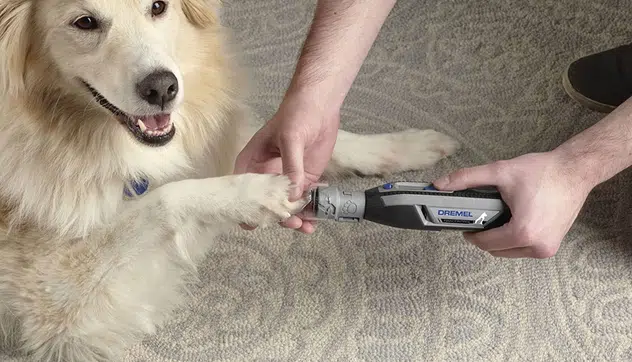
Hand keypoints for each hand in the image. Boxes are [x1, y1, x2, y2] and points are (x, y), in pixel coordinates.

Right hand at [234, 95, 339, 233]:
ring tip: (306, 226)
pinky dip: (309, 212)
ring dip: (295, 219)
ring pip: (286, 206)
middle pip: (266, 203)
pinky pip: (304, 201)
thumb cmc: (296, 114)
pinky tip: (315, 221)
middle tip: (291, 223)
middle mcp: (267, 174)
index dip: (247, 208)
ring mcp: (287, 179)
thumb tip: (292, 195)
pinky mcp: (305, 180)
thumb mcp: (290, 138)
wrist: (320, 105)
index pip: (244, 190)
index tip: (254, 224)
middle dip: (277, 216)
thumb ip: (291, 167)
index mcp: (253, 162)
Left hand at [433, 151, 594, 257]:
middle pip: (496, 250)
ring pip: (509, 252)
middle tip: (481, 218)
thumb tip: (441, 184)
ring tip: (498, 217)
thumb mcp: (500, 171)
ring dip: (499, 239)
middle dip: (485, 236)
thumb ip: (467, 178)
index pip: (485, 243)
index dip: (471, 234)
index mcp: (523, 232)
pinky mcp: (552, 246)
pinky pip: (524, 249)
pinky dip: (514, 239)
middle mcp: (537, 246)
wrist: (575, 171)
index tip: (466, 224)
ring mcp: (547, 249)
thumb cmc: (544, 172)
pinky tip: (512, 221)